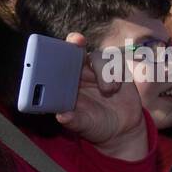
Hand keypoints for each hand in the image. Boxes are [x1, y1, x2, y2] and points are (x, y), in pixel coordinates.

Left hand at [56, 33, 147, 159]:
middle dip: (76, 42)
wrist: (121, 129)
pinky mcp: (118, 71)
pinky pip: (118, 61)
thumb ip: (73, 120)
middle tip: (78, 42)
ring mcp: (100, 70)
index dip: (51, 51)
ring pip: (99, 56)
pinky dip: (117, 72)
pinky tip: (117, 88)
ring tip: (109, 91)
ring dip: (104, 71)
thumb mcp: (83, 125)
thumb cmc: (95, 125)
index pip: (55, 62)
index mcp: (66, 82)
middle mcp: (81, 72)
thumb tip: (62, 116)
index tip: (49, 49)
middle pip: (76, 49)